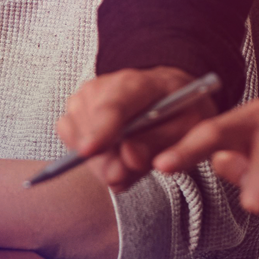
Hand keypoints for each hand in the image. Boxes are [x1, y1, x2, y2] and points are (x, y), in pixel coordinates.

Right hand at [56, 67, 215, 193]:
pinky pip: (71, 142)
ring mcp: (84, 97)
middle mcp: (103, 87)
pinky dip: (91, 157)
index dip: (99, 130)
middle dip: (106, 162)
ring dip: (102, 162)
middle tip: (127, 173)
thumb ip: (161, 145)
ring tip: (129, 158)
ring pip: (79, 141)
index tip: (88, 151)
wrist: (165, 92)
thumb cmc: (178, 109)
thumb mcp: (188, 128)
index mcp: (137, 84)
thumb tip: (129, 158)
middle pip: (91, 130)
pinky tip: (113, 155)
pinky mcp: (73, 110)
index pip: (112, 107)